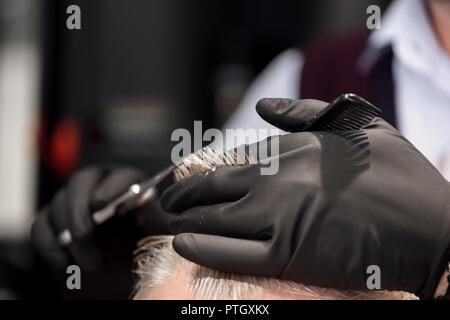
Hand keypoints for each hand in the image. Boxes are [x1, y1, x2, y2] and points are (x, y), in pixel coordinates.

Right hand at [31, 166, 168, 271]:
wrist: (119, 266)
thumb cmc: (140, 242)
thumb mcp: (156, 230)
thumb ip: (160, 219)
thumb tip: (172, 212)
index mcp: (126, 183)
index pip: (118, 176)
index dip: (109, 187)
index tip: (102, 204)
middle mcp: (97, 186)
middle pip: (80, 183)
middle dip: (80, 210)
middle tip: (84, 235)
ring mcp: (72, 202)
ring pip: (58, 204)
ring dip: (67, 233)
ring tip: (88, 261)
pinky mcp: (53, 221)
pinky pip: (40, 226)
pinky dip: (48, 244)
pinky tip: (63, 262)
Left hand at [161, 98, 449, 298]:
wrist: (433, 230)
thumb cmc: (399, 176)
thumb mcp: (358, 126)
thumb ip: (305, 112)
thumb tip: (265, 104)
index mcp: (294, 148)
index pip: (236, 158)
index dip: (210, 168)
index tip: (197, 175)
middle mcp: (279, 180)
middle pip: (213, 186)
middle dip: (185, 192)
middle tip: (171, 197)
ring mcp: (280, 219)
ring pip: (215, 218)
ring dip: (186, 217)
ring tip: (173, 217)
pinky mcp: (287, 257)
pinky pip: (232, 252)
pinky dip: (202, 246)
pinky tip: (185, 242)